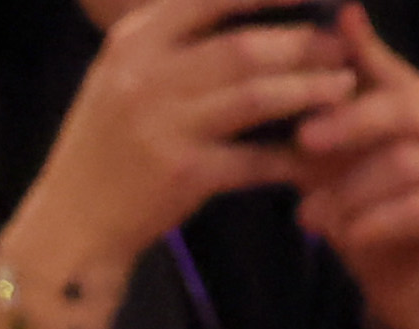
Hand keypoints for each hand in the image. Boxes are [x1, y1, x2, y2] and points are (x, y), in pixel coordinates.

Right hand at [23, 0, 355, 263]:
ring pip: (256, 96)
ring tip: (345, 88)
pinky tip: (322, 155)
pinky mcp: (185, 172)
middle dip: (302, 45)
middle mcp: (144, 73)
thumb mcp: (123, 77)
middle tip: (344, 47)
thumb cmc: (110, 145)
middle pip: (243, 47)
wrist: (73, 219)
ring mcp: (164, 123)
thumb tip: (238, 12)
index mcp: (133, 41)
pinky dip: (294, 156)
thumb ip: (171, 44)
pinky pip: (257, 159)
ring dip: (309, 90)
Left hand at [294, 4, 418, 328]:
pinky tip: (351, 235)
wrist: (407, 292)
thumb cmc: (371, 222)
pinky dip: (381, 221)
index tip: (338, 24)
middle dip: (351, 120)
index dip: (368, 48)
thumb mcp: (332, 170)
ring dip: (352, 191)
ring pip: (408, 162)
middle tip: (304, 141)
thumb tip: (286, 78)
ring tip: (313, 217)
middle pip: (409, 105)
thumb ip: (321, 123)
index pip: (395, 68)